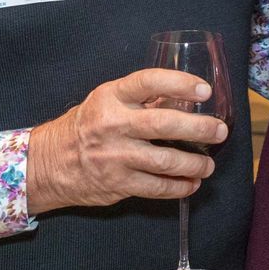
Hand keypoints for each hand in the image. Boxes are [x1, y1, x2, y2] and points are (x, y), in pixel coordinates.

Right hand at [25, 68, 230, 213]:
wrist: (48, 163)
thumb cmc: (86, 126)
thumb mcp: (107, 102)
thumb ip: (142, 100)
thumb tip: (185, 98)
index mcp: (112, 97)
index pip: (149, 82)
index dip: (180, 84)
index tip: (204, 91)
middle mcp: (113, 125)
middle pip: (164, 125)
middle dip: (199, 129)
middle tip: (220, 131)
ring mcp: (115, 157)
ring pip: (164, 161)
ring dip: (194, 164)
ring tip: (209, 164)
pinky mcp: (117, 183)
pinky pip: (156, 187)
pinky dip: (179, 187)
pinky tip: (191, 184)